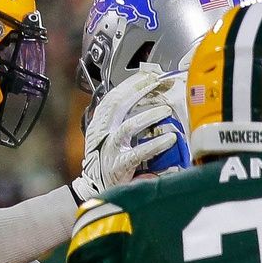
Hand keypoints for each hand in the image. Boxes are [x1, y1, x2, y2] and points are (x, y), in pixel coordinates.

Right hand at [76, 67, 176, 197]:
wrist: (92, 188)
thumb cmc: (104, 161)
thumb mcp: (108, 137)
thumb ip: (122, 121)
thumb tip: (145, 105)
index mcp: (100, 123)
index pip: (113, 97)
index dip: (129, 84)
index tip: (146, 74)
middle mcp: (102, 132)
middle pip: (117, 104)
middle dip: (137, 90)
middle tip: (157, 82)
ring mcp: (110, 148)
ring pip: (128, 126)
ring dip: (148, 115)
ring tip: (166, 109)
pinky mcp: (119, 165)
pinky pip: (139, 152)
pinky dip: (155, 145)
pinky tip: (169, 139)